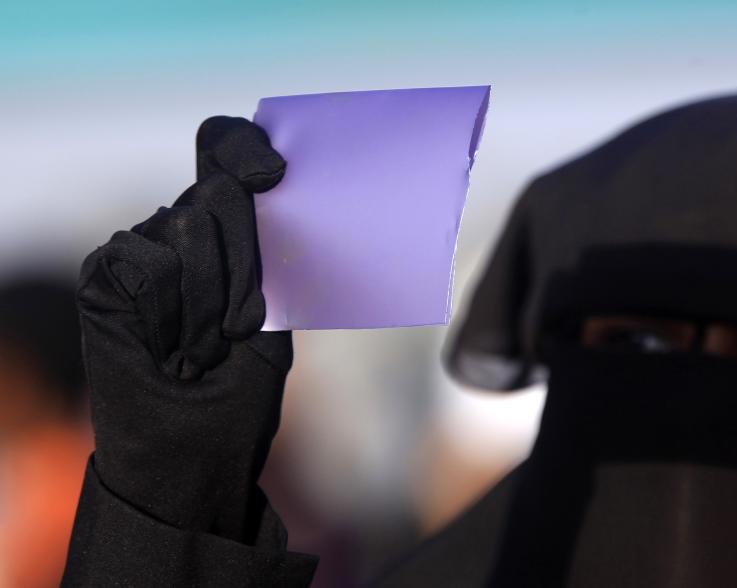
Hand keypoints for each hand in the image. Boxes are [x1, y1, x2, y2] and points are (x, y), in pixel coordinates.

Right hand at [77, 117, 290, 542]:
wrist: (193, 452)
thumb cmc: (237, 391)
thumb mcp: (268, 314)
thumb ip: (261, 252)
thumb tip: (250, 185)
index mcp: (229, 235)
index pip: (227, 155)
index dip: (244, 147)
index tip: (274, 173)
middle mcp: (182, 232)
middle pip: (220, 193)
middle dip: (244, 267)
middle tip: (236, 329)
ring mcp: (142, 250)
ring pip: (187, 227)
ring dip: (210, 301)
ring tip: (201, 349)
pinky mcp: (105, 274)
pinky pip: (147, 263)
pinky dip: (169, 312)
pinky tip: (167, 350)